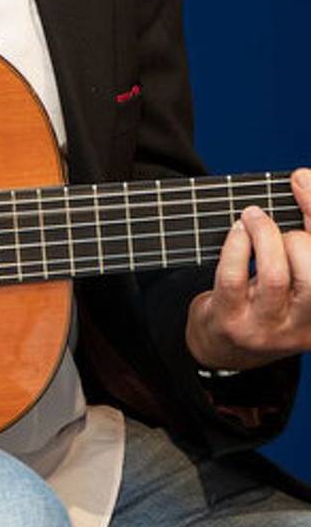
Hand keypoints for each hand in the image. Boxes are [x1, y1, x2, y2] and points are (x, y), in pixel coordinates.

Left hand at [186, 168, 310, 370]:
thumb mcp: (295, 275)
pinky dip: (236, 245)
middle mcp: (307, 326)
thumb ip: (305, 236)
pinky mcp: (233, 323)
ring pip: (276, 276)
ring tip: (252, 217)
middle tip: (272, 223)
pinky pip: (235, 278)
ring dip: (263, 234)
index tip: (300, 179)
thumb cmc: (264, 298)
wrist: (223, 347)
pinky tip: (237, 232)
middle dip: (297, 235)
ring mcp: (269, 329)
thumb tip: (304, 179)